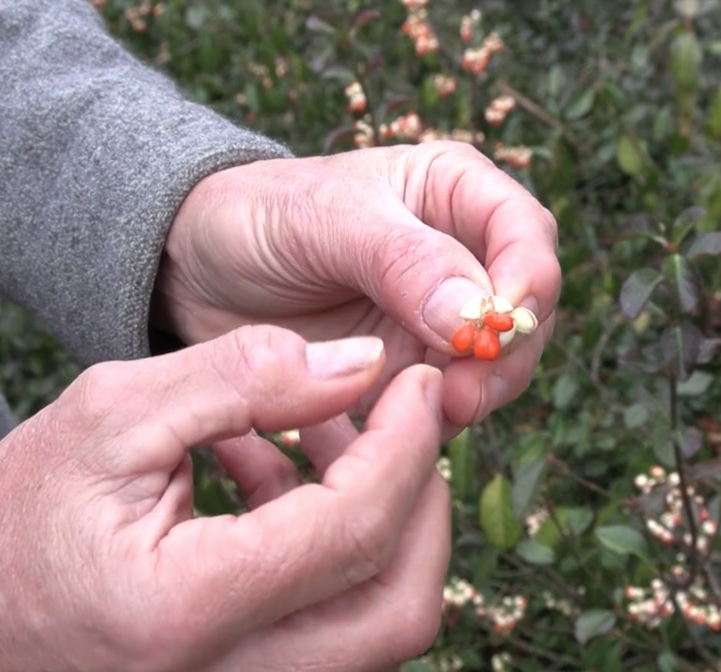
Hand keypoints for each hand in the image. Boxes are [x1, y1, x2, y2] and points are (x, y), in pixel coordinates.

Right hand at [0, 327, 449, 671]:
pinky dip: (329, 548)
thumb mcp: (114, 412)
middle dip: (423, 502)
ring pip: (372, 624)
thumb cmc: (10, 508)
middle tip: (409, 419)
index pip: (351, 533)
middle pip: (397, 607)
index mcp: (182, 609)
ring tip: (326, 431)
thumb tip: (360, 367)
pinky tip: (275, 474)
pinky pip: (322, 626)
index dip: (406, 448)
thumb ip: (241, 379)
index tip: (419, 381)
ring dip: (380, 523)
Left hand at [158, 141, 559, 430]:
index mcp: (455, 193)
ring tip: (430, 412)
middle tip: (462, 392)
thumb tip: (477, 315)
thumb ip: (403, 261)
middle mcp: (461, 256)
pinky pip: (446, 406)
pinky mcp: (410, 372)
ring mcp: (440, 320)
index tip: (497, 327)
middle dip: (506, 355)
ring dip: (477, 395)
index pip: (527, 236)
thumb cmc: (258, 216)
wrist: (194, 270)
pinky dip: (432, 423)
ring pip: (497, 367)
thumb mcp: (324, 221)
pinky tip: (395, 429)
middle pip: (527, 313)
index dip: (527, 284)